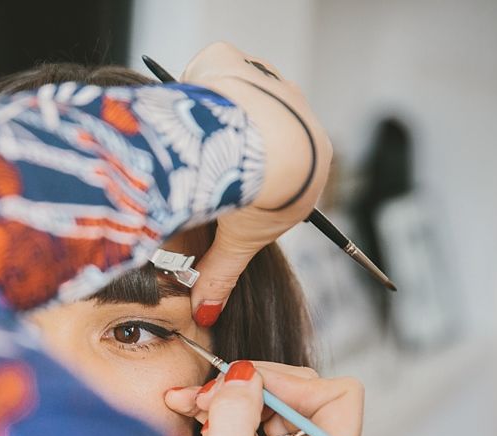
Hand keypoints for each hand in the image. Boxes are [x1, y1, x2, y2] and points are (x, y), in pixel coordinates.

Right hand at [164, 361, 363, 435]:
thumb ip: (234, 417)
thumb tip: (242, 375)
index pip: (336, 397)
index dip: (291, 382)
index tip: (246, 384)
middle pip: (300, 397)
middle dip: (250, 386)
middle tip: (204, 392)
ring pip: (271, 410)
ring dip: (230, 399)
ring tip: (186, 404)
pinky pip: (252, 430)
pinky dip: (224, 419)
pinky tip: (194, 420)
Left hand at [181, 42, 331, 324]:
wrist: (264, 142)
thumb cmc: (264, 191)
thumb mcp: (243, 241)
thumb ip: (222, 273)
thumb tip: (207, 314)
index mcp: (306, 160)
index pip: (276, 172)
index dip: (248, 184)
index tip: (230, 190)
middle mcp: (292, 116)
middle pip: (253, 134)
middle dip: (228, 152)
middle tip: (206, 171)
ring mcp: (268, 84)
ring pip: (233, 101)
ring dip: (213, 120)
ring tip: (195, 141)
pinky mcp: (236, 60)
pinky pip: (212, 70)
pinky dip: (195, 88)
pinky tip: (190, 104)